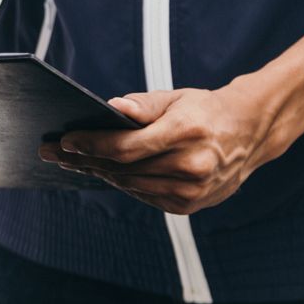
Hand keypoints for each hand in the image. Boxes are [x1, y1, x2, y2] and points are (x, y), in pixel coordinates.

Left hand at [38, 85, 277, 214]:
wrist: (251, 133)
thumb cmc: (205, 110)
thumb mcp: (177, 98)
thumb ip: (144, 105)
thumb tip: (112, 108)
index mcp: (187, 133)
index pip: (127, 147)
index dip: (92, 145)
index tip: (65, 140)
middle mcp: (192, 166)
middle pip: (123, 169)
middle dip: (84, 159)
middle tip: (52, 152)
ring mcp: (192, 191)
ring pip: (130, 185)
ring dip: (97, 173)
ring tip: (70, 161)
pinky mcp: (188, 206)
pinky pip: (143, 195)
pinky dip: (122, 183)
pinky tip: (101, 172)